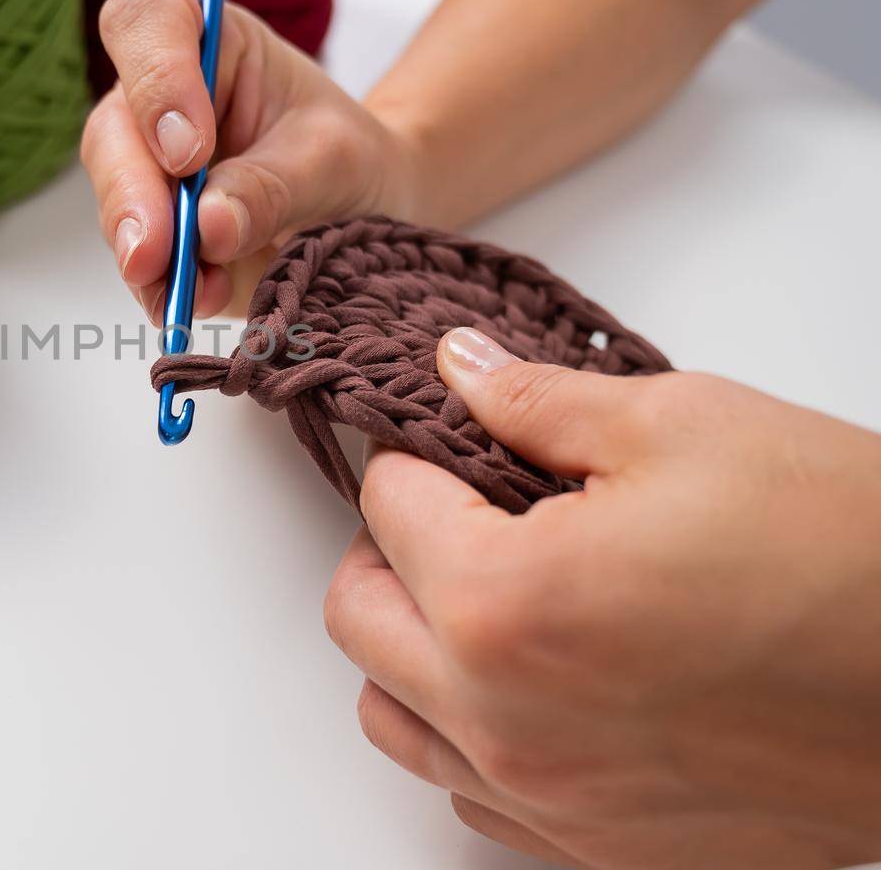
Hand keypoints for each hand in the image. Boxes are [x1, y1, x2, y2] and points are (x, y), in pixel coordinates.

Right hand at [80, 0, 422, 318]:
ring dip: (148, 253)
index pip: (149, 22)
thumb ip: (273, 186)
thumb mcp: (333, 162)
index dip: (154, 78)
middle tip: (157, 255)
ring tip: (196, 291)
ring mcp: (148, 167)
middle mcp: (162, 98)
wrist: (368, 217)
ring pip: (116, 200)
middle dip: (132, 195)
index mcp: (211, 44)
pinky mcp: (153, 230)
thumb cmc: (352, 161)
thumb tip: (207, 226)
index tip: (189, 150)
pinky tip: (194, 303)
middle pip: (114, 128)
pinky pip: (136, 259)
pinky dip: (160, 289)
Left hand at [328, 327, 880, 868]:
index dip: (414, 454)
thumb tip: (454, 367)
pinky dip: (473, 732)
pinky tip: (539, 680)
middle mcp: (505, 722)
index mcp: (505, 604)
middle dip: (389, 549)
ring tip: (489, 593)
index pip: (385, 507)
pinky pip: (474, 796)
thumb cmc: (848, 552)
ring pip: (397, 720)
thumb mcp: (683, 427)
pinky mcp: (606, 849)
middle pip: (357, 620)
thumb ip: (533, 402)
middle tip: (457, 509)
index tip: (447, 440)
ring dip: (414, 647)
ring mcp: (552, 801)